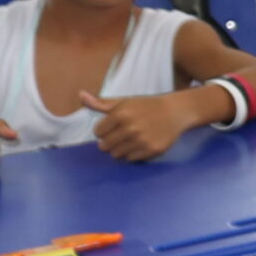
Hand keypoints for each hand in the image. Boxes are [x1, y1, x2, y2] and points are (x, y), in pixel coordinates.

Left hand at [79, 90, 195, 160]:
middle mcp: (130, 128)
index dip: (104, 130)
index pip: (98, 132)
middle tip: (121, 135)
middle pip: (105, 146)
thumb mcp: (124, 101)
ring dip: (120, 149)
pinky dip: (133, 154)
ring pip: (116, 155)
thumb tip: (80, 95)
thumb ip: (101, 102)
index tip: (114, 126)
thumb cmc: (146, 106)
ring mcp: (141, 140)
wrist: (176, 111)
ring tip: (130, 140)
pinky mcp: (152, 150)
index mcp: (120, 114)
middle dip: (109, 142)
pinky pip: (131, 159)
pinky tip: (141, 144)